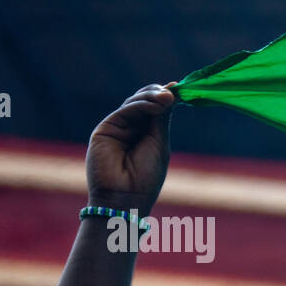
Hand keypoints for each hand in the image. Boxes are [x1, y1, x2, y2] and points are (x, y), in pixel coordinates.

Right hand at [85, 83, 176, 213]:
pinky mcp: (105, 128)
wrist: (125, 197)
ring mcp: (117, 127)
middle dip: (159, 94)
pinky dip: (141, 105)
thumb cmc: (146, 177)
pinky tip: (156, 104)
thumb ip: (161, 119)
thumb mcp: (159, 144)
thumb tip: (170, 93)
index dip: (166, 97)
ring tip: (168, 97)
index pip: (155, 109)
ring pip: (134, 103)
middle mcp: (130, 128)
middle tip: (174, 91)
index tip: (180, 88)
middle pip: (144, 102)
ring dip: (152, 97)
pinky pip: (125, 111)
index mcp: (146, 134)